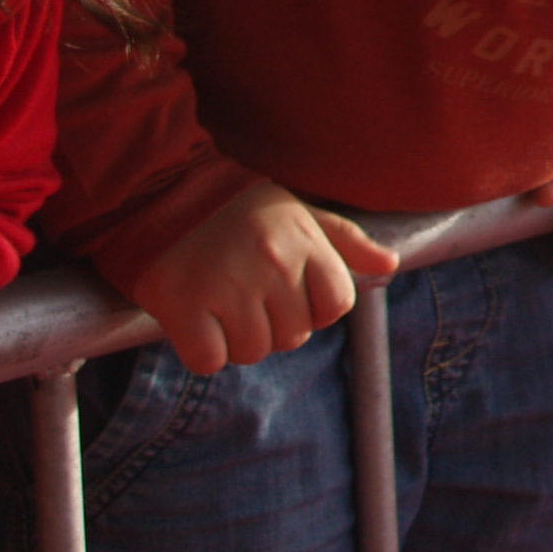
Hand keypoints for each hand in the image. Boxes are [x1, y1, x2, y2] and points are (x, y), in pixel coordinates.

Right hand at [114, 178, 393, 374]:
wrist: (163, 191)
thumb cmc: (240, 209)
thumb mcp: (302, 214)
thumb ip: (347, 243)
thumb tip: (389, 266)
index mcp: (306, 244)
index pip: (336, 306)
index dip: (314, 310)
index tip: (286, 295)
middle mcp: (274, 265)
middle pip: (294, 336)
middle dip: (272, 326)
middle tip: (244, 298)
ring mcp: (229, 285)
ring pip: (253, 351)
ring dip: (236, 341)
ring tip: (219, 308)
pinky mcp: (183, 304)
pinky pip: (209, 360)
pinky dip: (203, 353)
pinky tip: (195, 324)